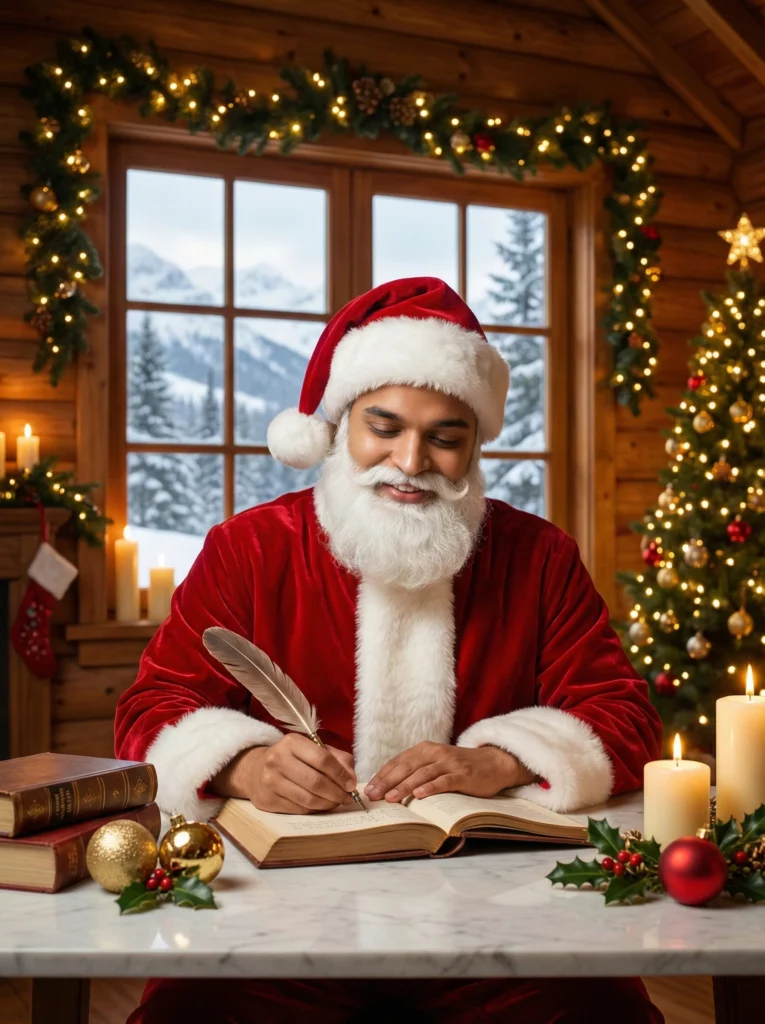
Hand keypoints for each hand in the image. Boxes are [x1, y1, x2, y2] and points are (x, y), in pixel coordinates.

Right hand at [246, 733, 357, 813]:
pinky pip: (299, 809)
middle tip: (347, 798)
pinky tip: (320, 805)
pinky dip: (314, 809)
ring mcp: (270, 781)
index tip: (351, 785)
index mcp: (292, 742)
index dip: (340, 774)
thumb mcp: (313, 749)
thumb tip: (351, 779)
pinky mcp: (267, 800)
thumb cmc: (292, 759)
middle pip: (316, 782)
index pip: (322, 759)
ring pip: (308, 799)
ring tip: (336, 802)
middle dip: (336, 793)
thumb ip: (337, 759)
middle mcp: (278, 759)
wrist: (256, 770)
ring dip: (328, 804)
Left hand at [365, 742, 530, 802]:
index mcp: (425, 749)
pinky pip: (444, 781)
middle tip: (373, 795)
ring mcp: (449, 763)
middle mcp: (435, 753)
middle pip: (406, 767)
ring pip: (422, 774)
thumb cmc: (460, 767)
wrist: (493, 763)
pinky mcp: (463, 775)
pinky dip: (431, 787)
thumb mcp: (436, 763)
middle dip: (387, 782)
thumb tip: (388, 787)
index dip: (382, 775)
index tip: (369, 788)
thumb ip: (417, 770)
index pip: (398, 761)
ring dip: (404, 786)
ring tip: (390, 798)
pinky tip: (419, 795)